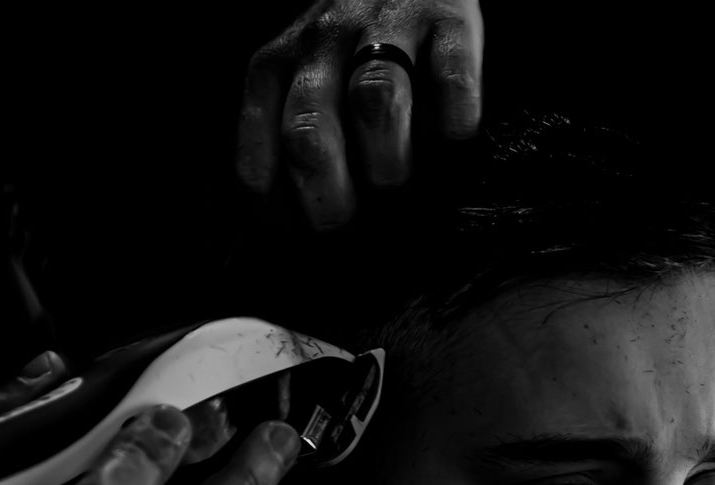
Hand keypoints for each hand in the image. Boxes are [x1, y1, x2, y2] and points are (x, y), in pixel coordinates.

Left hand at [237, 0, 483, 229]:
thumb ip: (297, 141)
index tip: (302, 234)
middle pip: (309, 129)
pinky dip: (455, 117)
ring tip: (396, 179)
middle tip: (346, 223)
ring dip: (387, 159)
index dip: (277, 208)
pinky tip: (453, 137)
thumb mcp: (303, 83)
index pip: (260, 152)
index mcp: (274, 67)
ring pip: (374, 100)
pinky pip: (450, 74)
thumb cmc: (352, 49)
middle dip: (327, 194)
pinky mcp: (448, 16)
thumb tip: (303, 227)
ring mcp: (385, 25)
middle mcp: (321, 43)